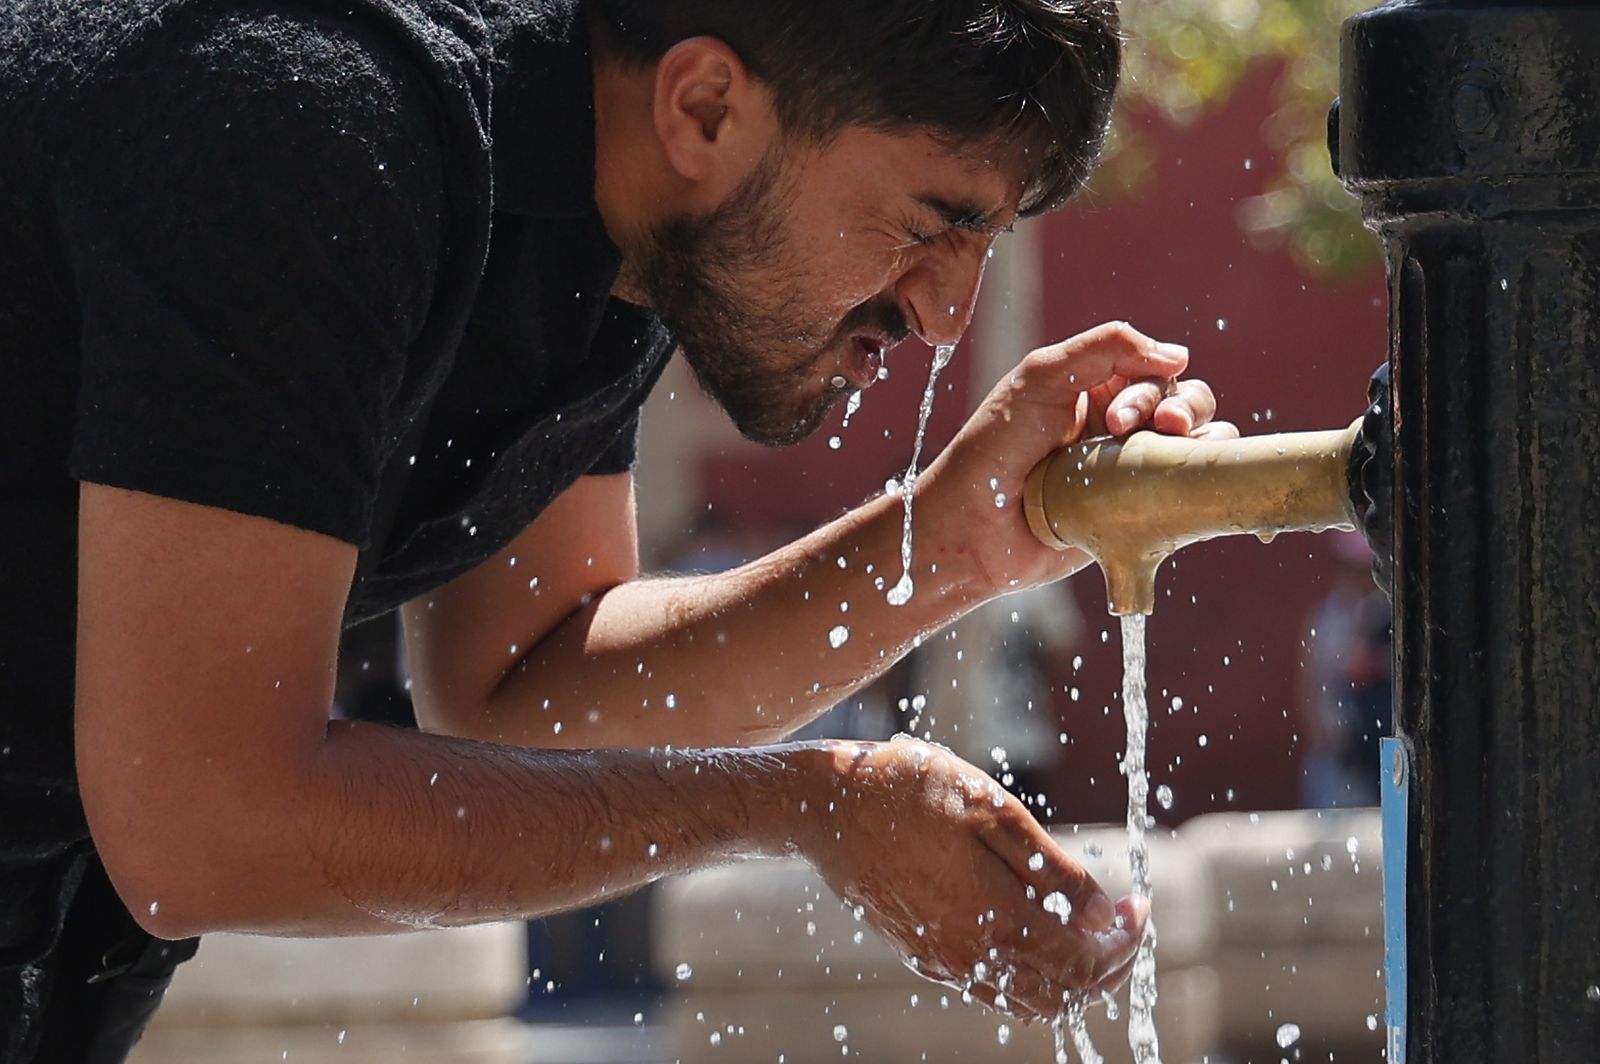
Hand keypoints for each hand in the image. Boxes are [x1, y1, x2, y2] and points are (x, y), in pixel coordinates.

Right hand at [797, 737, 1146, 1020]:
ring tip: (1090, 932)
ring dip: (1069, 976)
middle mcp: (969, 957)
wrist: (824, 806)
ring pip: (1025, 999)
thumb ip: (1050, 868)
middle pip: (1061, 993)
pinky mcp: (921, 953)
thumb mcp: (991, 810)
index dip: (1123, 941)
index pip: (1084, 961)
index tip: (1139, 905)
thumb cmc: (908, 792)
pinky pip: (990, 986)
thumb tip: (1100, 913)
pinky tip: (1035, 933)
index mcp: (994, 921)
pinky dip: (1028, 974)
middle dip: (1107, 965)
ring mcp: (941, 961)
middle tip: (1125, 923)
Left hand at [920, 320, 1238, 594]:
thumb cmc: (994, 450)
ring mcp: (1129, 469)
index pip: (1151, 369)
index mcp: (1093, 388)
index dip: (1150, 386)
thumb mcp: (1040, 378)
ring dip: (1201, 435)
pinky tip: (1194, 478)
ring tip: (1173, 448)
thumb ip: (1105, 348)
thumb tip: (1179, 354)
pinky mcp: (1139, 512)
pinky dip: (1204, 475)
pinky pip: (1188, 487)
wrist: (973, 530)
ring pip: (1195, 439)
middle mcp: (1115, 426)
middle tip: (1158, 428)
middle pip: (1182, 399)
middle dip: (1181, 407)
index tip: (1117, 418)